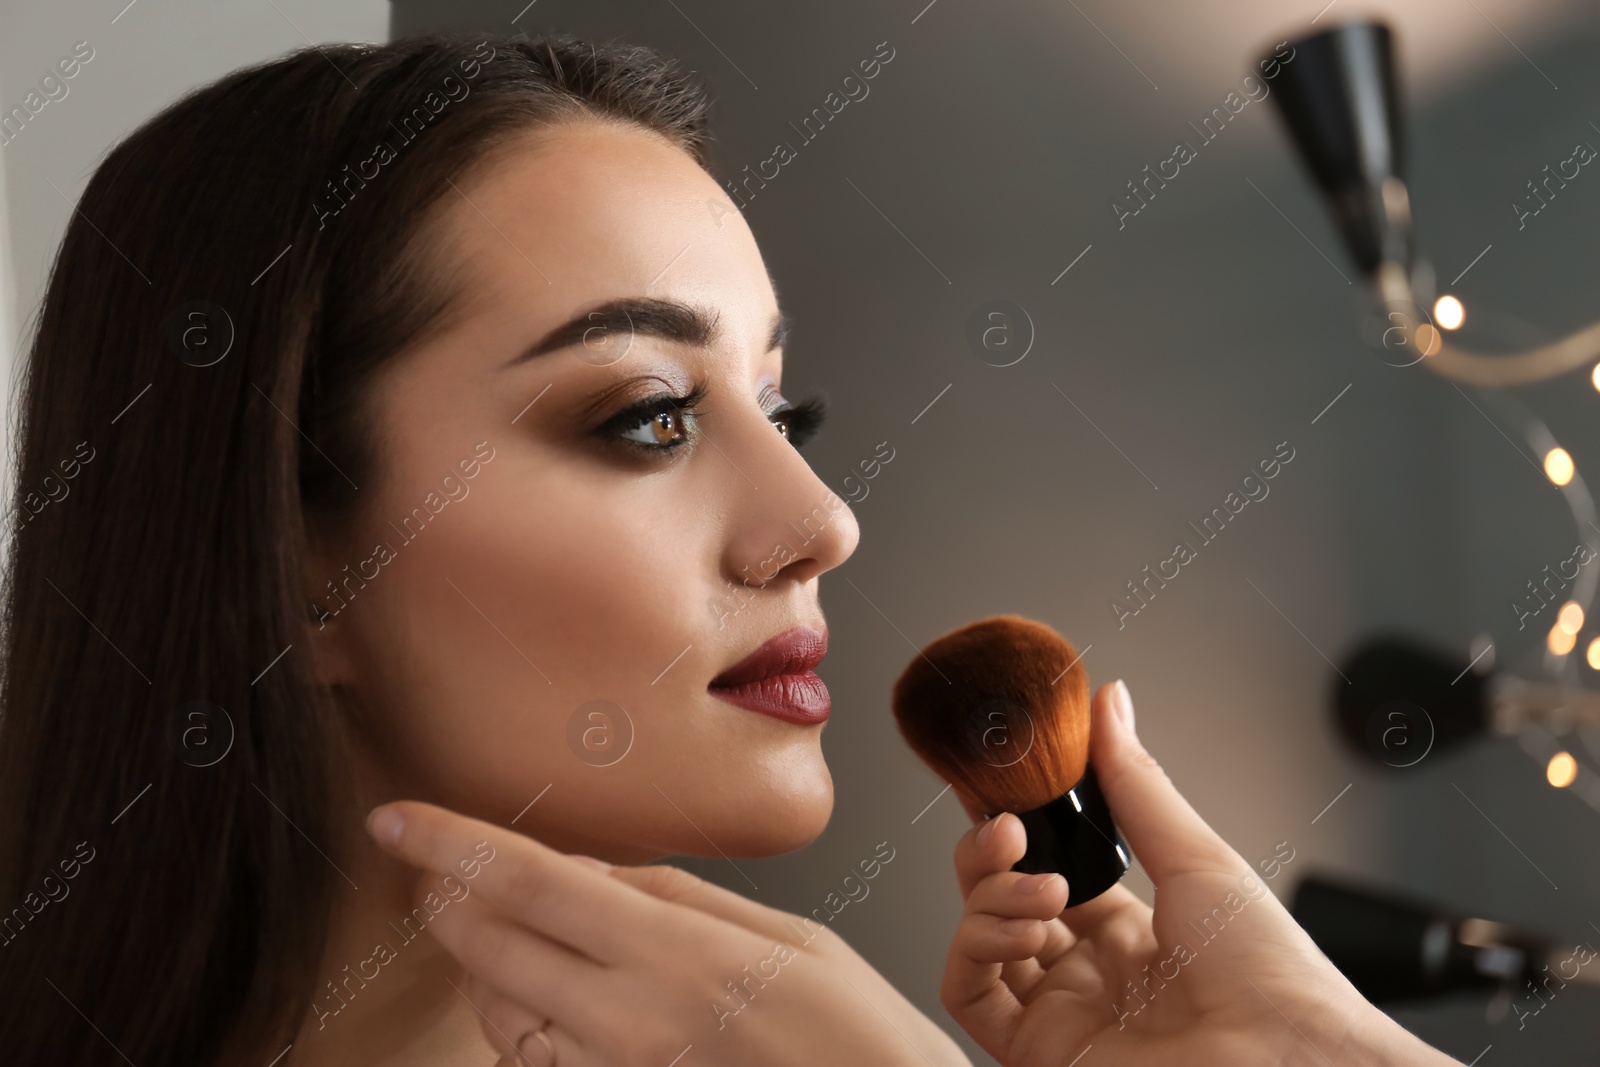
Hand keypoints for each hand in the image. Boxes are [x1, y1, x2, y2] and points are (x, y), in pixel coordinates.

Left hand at [365, 800, 971, 1066]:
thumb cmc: (858, 1036)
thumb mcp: (788, 937)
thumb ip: (676, 897)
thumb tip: (589, 868)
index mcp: (678, 959)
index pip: (530, 884)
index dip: (450, 845)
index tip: (396, 818)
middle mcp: (630, 1029)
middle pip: (491, 950)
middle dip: (442, 899)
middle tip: (426, 866)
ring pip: (498, 1015)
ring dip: (481, 964)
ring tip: (500, 928)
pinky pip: (533, 1066)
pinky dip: (517, 1021)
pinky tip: (537, 994)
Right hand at [942, 679, 1461, 1066]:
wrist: (1287, 1055)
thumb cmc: (1272, 974)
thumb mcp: (1197, 860)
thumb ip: (1136, 784)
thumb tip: (1111, 703)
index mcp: (1129, 931)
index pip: (1046, 866)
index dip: (1017, 826)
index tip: (998, 782)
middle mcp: (1089, 973)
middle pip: (1000, 900)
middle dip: (990, 855)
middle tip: (1007, 829)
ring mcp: (1061, 1014)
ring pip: (977, 940)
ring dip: (989, 898)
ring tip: (1042, 889)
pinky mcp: (1039, 1050)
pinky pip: (967, 994)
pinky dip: (973, 949)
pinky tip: (1018, 928)